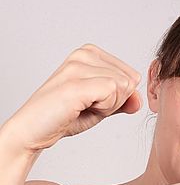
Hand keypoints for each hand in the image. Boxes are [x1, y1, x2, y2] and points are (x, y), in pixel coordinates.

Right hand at [5, 43, 141, 153]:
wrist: (34, 130)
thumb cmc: (64, 116)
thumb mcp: (101, 107)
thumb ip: (122, 101)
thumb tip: (139, 100)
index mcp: (91, 53)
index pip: (132, 76)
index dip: (119, 97)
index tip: (93, 101)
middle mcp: (84, 53)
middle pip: (130, 81)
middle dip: (115, 102)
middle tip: (86, 106)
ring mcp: (79, 66)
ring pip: (123, 87)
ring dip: (107, 106)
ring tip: (82, 107)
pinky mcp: (77, 81)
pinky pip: (113, 93)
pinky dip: (103, 109)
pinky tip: (81, 109)